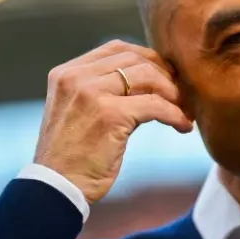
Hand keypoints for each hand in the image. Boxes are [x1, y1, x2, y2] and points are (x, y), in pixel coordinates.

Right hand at [33, 40, 193, 203]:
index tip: (166, 76)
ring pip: (149, 77)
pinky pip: (156, 106)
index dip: (147, 58)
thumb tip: (150, 77)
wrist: (56, 189)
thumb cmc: (72, 155)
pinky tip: (183, 126)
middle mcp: (76, 77)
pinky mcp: (111, 115)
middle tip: (181, 94)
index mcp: (66, 73)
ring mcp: (92, 94)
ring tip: (184, 110)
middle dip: (164, 75)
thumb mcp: (78, 110)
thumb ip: (102, 89)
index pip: (117, 49)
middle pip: (136, 60)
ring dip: (173, 93)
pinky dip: (175, 114)